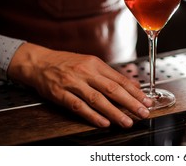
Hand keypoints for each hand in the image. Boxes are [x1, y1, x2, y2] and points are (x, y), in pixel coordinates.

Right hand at [7, 43, 152, 127]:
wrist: (38, 62)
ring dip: (114, 112)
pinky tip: (103, 122)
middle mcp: (86, 72)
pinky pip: (78, 106)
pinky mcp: (60, 94)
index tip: (147, 100)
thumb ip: (108, 75)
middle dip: (130, 102)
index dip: (135, 91)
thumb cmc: (66, 63)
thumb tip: (130, 86)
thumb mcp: (89, 63)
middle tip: (143, 112)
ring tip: (127, 121)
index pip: (119, 79)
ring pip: (97, 99)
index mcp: (95, 63)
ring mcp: (73, 83)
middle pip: (112, 89)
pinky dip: (92, 115)